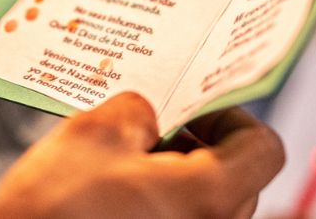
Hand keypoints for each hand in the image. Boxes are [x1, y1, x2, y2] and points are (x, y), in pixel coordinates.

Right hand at [0, 93, 284, 217]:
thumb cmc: (52, 214)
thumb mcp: (93, 133)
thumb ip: (137, 110)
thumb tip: (148, 113)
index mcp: (209, 196)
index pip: (263, 147)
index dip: (229, 117)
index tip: (191, 107)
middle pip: (236, 178)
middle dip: (195, 146)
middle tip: (148, 128)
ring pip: (203, 206)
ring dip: (173, 178)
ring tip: (119, 163)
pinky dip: (156, 208)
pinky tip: (111, 196)